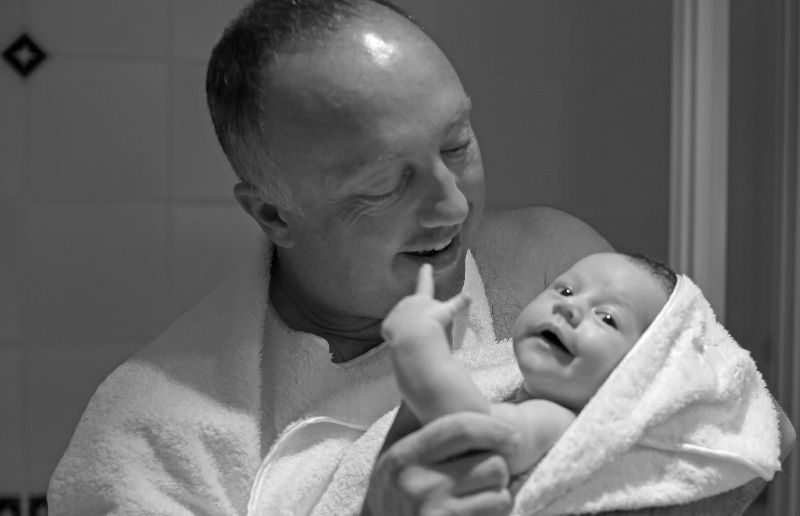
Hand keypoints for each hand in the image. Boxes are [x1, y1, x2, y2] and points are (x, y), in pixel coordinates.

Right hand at [362, 412, 517, 515]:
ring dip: (498, 490)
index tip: (512, 435)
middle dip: (497, 465)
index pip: (460, 429)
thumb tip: (434, 358)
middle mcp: (418, 484)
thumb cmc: (393, 484)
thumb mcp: (395, 446)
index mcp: (405, 455)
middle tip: (490, 467)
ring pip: (499, 492)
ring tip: (480, 489)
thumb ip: (415, 411)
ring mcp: (435, 514)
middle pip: (491, 463)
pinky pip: (497, 514)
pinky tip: (478, 508)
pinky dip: (495, 510)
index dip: (494, 428)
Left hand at [381, 263, 470, 343]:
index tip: (426, 265)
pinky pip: (392, 332)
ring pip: (401, 320)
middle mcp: (408, 301)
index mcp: (423, 298)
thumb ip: (458, 303)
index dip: (426, 274)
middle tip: (422, 325)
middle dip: (414, 313)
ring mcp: (396, 312)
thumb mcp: (447, 313)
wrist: (415, 336)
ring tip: (414, 337)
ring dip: (406, 326)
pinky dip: (397, 336)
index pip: (426, 283)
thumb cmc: (434, 324)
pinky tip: (404, 341)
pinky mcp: (388, 324)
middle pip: (411, 305)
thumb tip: (470, 295)